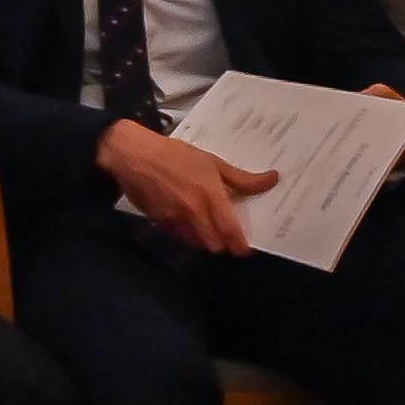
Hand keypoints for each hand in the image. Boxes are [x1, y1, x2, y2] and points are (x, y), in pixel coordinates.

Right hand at [98, 122, 273, 256]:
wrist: (132, 154)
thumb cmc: (174, 154)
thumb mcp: (211, 161)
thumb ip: (242, 178)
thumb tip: (272, 180)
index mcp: (210, 194)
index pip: (229, 229)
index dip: (239, 244)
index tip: (245, 250)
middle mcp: (193, 211)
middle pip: (213, 244)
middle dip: (221, 244)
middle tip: (225, 238)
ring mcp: (173, 218)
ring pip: (194, 242)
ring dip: (202, 240)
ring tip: (204, 230)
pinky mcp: (157, 221)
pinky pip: (176, 235)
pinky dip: (183, 234)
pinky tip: (184, 222)